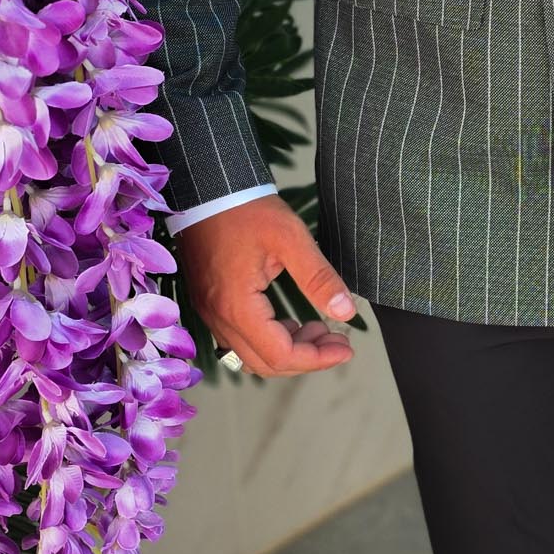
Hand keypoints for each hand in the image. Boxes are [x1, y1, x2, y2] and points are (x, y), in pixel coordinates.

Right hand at [175, 194, 356, 378]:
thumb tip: (346, 312)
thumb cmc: (246, 210)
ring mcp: (211, 312)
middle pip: (265, 363)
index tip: (345, 347)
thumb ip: (318, 278)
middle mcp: (218, 318)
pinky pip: (239, 338)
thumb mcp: (290, 238)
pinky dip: (269, 338)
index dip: (317, 359)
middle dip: (306, 357)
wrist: (208, 190)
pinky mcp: (210, 303)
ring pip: (251, 354)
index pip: (280, 355)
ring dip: (288, 350)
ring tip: (320, 328)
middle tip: (338, 340)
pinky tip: (290, 320)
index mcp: (237, 307)